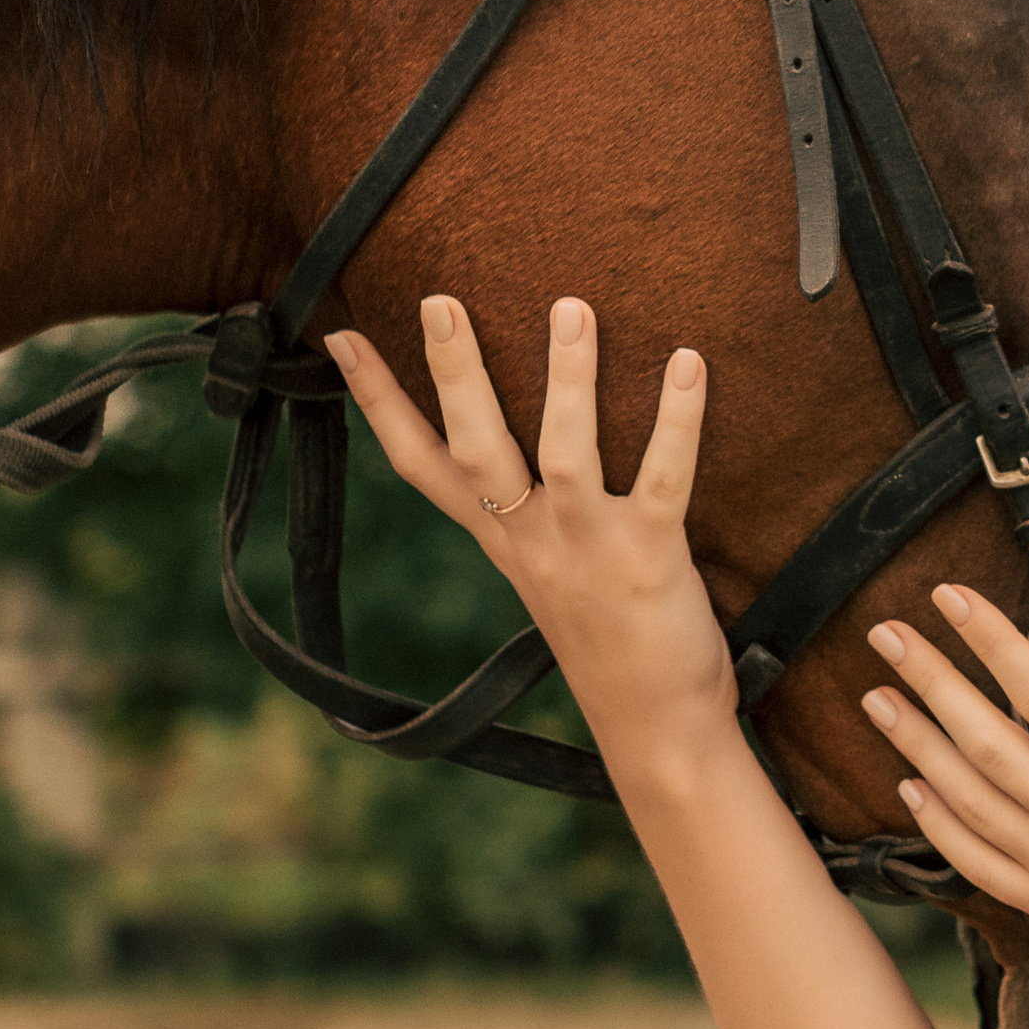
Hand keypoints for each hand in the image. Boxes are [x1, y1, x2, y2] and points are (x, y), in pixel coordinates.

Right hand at [326, 295, 738, 771]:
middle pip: (475, 448)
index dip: (379, 401)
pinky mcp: (651, 558)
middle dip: (454, 373)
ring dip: (568, 379)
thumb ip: (533, 516)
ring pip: (565, 452)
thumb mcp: (550, 574)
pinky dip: (677, 421)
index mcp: (503, 541)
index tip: (340, 336)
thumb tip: (532, 451)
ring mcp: (588, 547)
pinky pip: (664, 479)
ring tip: (570, 308)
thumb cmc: (611, 643)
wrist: (655, 728)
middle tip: (439, 300)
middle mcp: (532, 540)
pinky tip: (689, 361)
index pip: (421, 466)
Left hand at [861, 582, 1028, 1028]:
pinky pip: (979, 866)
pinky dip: (939, 825)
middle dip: (931, 681)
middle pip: (986, 742)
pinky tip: (913, 788)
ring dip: (917, 746)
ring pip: (969, 801)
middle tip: (886, 635)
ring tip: (877, 699)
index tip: (951, 598)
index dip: (990, 641)